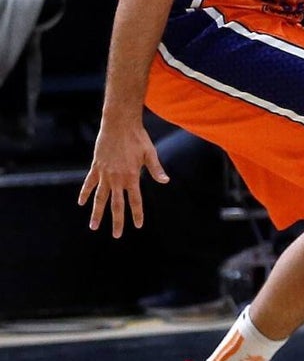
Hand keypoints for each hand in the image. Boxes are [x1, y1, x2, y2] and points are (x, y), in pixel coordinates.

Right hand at [78, 121, 169, 237]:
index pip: (135, 201)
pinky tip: (81, 203)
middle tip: (116, 235)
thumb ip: (156, 169)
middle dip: (117, 221)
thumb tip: (166, 181)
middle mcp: (117, 179)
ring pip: (99, 198)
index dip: (137, 214)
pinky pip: (89, 183)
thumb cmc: (138, 138)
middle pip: (116, 205)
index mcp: (132, 177)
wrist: (119, 124)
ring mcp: (105, 174)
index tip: (137, 226)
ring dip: (97, 213)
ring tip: (94, 226)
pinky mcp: (96, 167)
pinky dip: (85, 193)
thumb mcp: (150, 153)